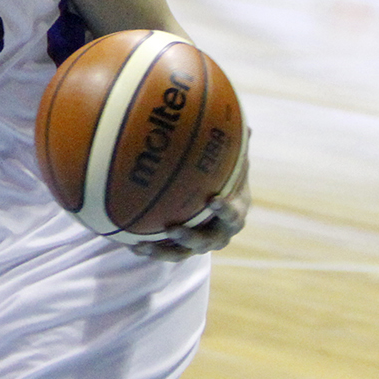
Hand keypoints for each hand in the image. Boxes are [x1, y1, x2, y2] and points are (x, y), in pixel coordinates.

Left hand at [132, 130, 250, 260]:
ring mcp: (202, 243)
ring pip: (185, 253)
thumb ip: (235, 147)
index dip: (227, 210)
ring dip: (165, 250)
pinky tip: (132, 245)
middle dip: (191, 237)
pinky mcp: (185, 249)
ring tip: (145, 245)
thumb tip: (245, 125)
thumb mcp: (233, 162)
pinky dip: (152, 250)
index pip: (234, 215)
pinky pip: (168, 253)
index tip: (214, 200)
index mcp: (235, 212)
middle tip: (173, 228)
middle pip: (209, 241)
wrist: (220, 202)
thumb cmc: (226, 176)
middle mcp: (220, 232)